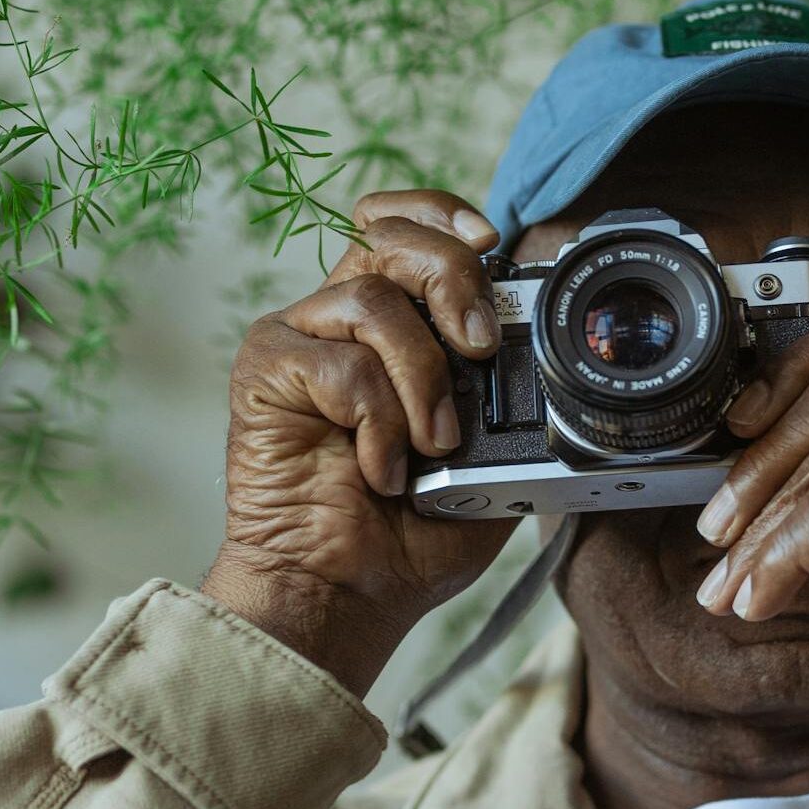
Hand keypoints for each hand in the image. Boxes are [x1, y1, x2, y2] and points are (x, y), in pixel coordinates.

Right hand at [198, 191, 515, 697]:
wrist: (351, 592)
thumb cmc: (414, 534)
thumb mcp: (491, 457)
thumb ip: (509, 394)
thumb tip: (544, 346)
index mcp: (393, 325)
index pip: (406, 225)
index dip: (445, 216)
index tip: (490, 240)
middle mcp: (341, 319)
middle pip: (392, 237)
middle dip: (453, 279)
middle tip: (480, 349)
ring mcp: (300, 339)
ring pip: (373, 299)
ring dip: (421, 379)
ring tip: (431, 446)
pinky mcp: (264, 369)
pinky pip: (341, 363)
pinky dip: (378, 422)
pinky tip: (379, 470)